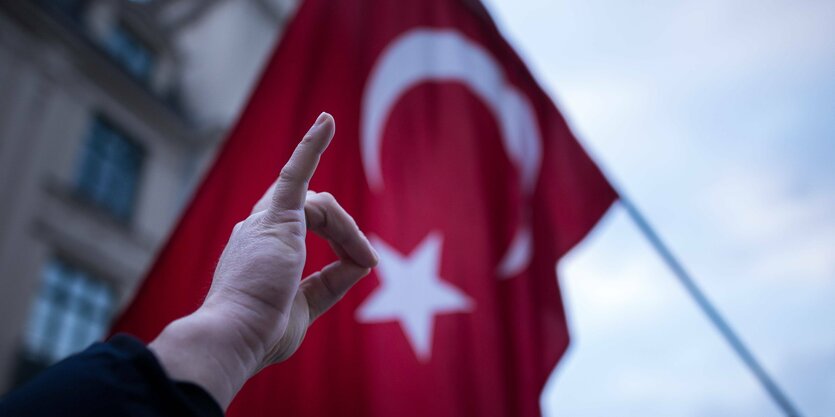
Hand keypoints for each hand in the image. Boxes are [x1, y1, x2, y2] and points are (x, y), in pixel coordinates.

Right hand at [149, 113, 377, 408]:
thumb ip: (331, 283)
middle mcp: (257, 230)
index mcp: (259, 252)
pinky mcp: (275, 216)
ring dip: (348, 231)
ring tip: (364, 256)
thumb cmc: (261, 331)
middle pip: (312, 213)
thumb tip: (363, 263)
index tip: (359, 265)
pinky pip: (295, 172)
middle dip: (343, 233)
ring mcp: (263, 220)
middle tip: (364, 260)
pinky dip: (311, 145)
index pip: (303, 233)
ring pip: (320, 206)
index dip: (340, 247)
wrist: (234, 336)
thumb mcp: (305, 306)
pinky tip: (327, 121)